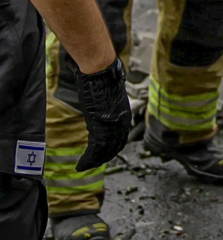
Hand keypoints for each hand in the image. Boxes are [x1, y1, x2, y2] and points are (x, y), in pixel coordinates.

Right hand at [75, 57, 131, 171]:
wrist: (101, 72)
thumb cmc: (103, 78)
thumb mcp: (107, 96)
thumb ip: (107, 106)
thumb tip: (103, 105)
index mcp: (124, 115)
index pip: (120, 138)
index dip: (112, 148)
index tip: (104, 155)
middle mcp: (121, 122)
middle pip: (114, 147)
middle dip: (104, 157)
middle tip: (93, 164)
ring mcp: (112, 125)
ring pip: (105, 150)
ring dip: (94, 161)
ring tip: (84, 167)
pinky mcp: (101, 126)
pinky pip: (96, 149)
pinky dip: (88, 159)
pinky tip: (81, 165)